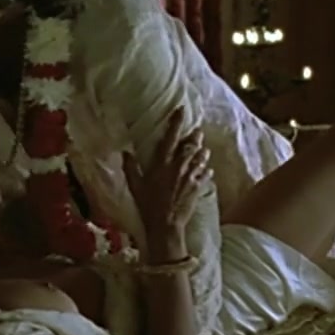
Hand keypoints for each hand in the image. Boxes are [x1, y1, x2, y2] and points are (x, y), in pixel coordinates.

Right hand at [123, 106, 211, 238]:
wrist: (166, 224)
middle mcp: (178, 166)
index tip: (182, 110)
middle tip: (198, 131)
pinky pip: (205, 174)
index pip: (171, 137)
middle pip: (191, 145)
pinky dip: (207, 170)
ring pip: (201, 158)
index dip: (176, 122)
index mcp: (162, 163)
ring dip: (203, 151)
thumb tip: (126, 152)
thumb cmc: (148, 205)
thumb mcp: (135, 186)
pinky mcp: (197, 187)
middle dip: (195, 136)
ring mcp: (190, 176)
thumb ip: (130, 168)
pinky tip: (208, 169)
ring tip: (204, 148)